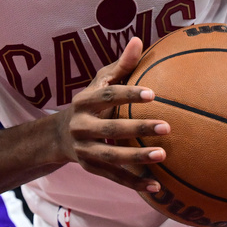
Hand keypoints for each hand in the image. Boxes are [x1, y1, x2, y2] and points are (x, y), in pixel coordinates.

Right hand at [56, 37, 169, 191]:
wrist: (59, 135)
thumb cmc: (90, 101)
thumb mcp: (100, 81)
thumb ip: (121, 65)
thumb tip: (139, 40)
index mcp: (85, 101)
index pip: (108, 96)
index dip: (129, 95)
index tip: (153, 94)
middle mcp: (81, 126)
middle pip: (111, 128)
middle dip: (138, 128)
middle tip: (167, 126)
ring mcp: (85, 150)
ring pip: (112, 156)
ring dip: (137, 158)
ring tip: (163, 155)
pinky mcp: (90, 168)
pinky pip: (114, 177)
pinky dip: (134, 183)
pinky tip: (157, 186)